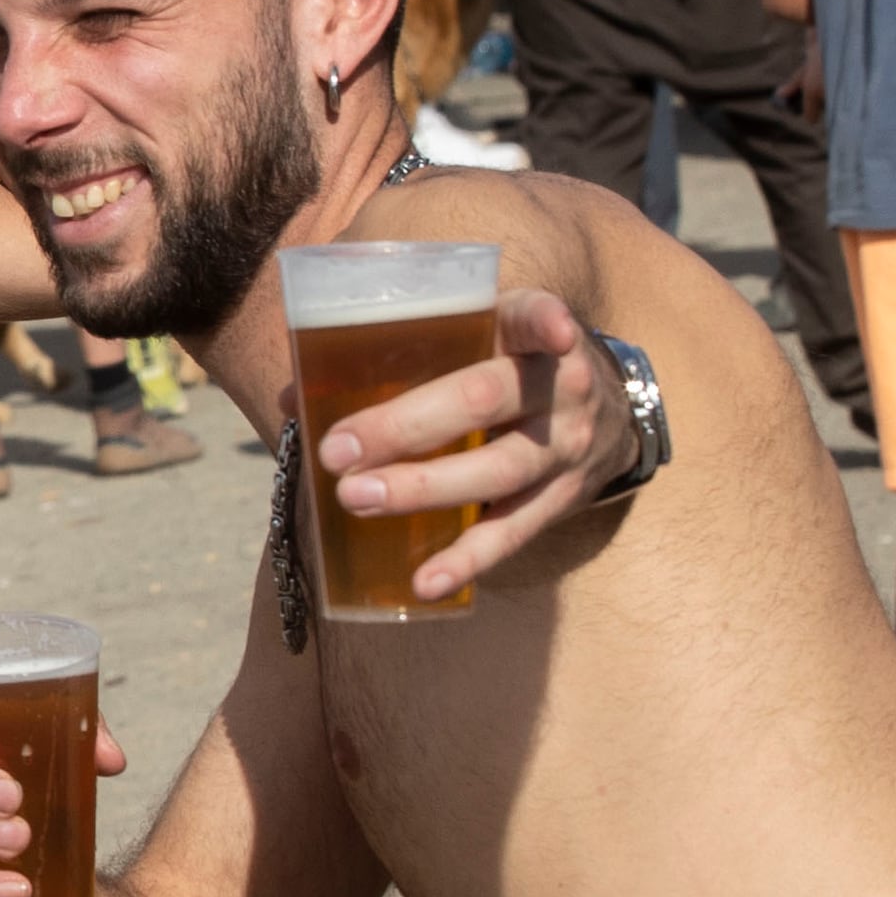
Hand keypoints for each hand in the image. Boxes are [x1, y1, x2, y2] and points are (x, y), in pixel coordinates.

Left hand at [304, 284, 638, 600]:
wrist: (603, 415)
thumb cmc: (506, 366)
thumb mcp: (477, 339)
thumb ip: (399, 351)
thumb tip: (293, 397)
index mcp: (529, 333)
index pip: (538, 315)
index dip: (546, 320)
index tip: (552, 329)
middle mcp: (561, 388)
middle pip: (485, 401)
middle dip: (406, 426)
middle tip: (338, 451)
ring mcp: (567, 447)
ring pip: (496, 472)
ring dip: (421, 489)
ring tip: (356, 499)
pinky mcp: (564, 500)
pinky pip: (512, 532)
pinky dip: (467, 559)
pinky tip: (425, 581)